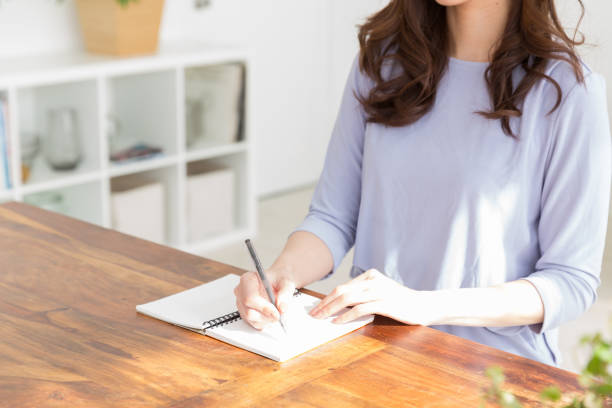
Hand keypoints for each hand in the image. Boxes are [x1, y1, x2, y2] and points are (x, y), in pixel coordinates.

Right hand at [234, 269, 295, 329]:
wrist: (278, 282)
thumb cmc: (279, 279)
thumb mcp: (287, 283)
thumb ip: (285, 294)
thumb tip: (282, 308)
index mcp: (248, 280)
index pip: (250, 298)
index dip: (263, 308)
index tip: (276, 312)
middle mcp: (241, 291)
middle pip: (248, 312)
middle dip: (266, 316)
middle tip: (279, 314)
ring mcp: (241, 303)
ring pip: (251, 320)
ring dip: (266, 320)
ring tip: (276, 312)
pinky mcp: (244, 312)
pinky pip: (253, 323)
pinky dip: (264, 322)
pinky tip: (271, 314)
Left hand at [309, 269, 433, 324]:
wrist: (424, 305)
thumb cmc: (401, 302)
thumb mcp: (380, 292)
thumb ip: (363, 294)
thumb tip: (340, 305)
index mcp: (370, 275)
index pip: (343, 286)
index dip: (328, 297)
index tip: (317, 307)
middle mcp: (373, 280)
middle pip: (342, 291)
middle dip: (325, 303)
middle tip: (313, 314)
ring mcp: (379, 290)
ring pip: (347, 298)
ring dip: (331, 309)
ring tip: (321, 318)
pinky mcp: (384, 302)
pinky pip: (360, 309)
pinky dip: (346, 315)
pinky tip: (337, 321)